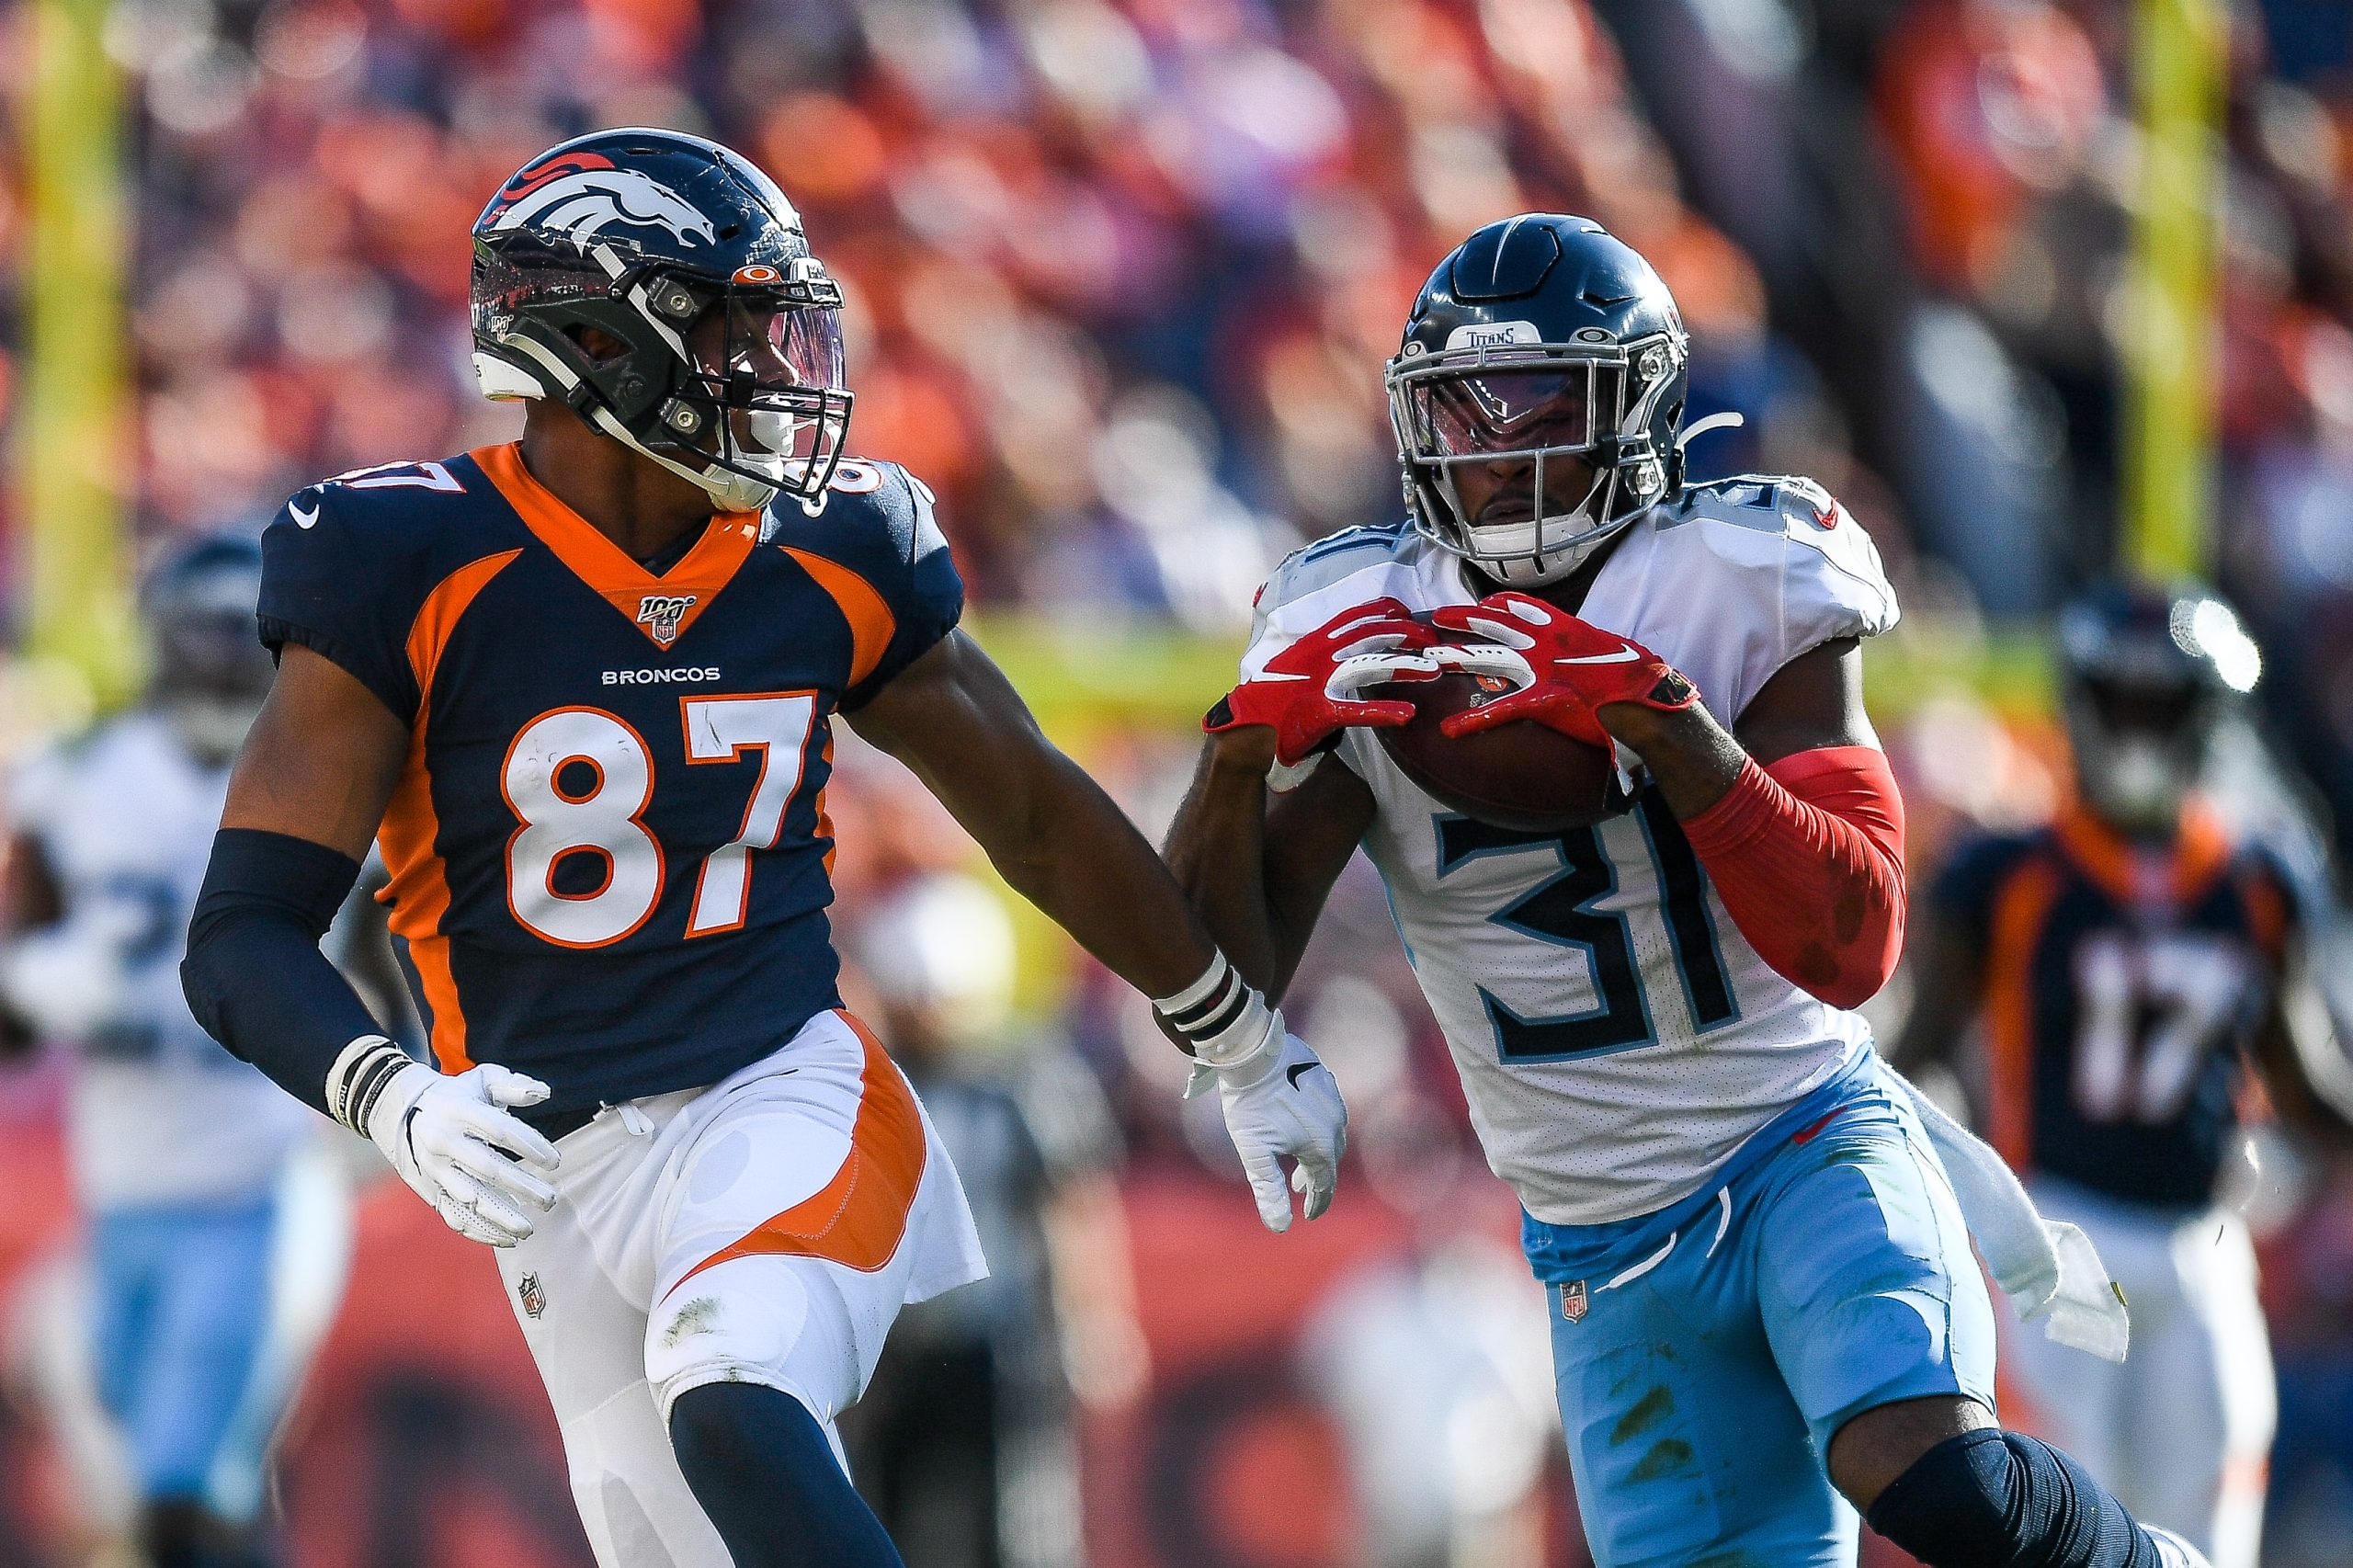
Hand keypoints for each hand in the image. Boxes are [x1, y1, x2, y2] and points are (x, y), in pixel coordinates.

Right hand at [368, 1061, 561, 1246]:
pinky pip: (452, 1214)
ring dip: (499, 1216)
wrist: (400, 1110)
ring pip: (468, 1198)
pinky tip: (505, 1239)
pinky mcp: (427, 1188)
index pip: (501, 1130)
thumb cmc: (456, 1095)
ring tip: (528, 1230)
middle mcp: (443, 1141)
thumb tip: (544, 1093)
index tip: (555, 1162)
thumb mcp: (482, 1079)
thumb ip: (513, 1085)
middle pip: (487, 1168)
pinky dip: (478, 1230)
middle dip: (521, 1186)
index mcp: (459, 1111)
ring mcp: (433, 1168)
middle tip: (550, 1200)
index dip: (530, 1145)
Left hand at [1191, 1030, 1346, 1231]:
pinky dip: (1318, 1125)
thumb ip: (1268, 1190)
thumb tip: (1280, 1227)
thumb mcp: (1254, 1151)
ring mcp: (1333, 1099)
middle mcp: (1335, 1123)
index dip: (1317, 1203)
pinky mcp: (1325, 1079)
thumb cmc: (1251, 1103)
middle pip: (1330, 1159)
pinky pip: (1328, 1110)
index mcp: (1320, 1145)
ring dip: (1318, 1150)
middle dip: (1316, 1177)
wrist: (1252, 1052)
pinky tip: (1301, 1122)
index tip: (1309, 1215)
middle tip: (1299, 1187)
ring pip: (1331, 1133)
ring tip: (1299, 1156)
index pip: (1324, 1184)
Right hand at [1210, 597, 1437, 765]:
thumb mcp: (1297, 664)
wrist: (1245, 728)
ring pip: (1371, 667)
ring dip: (1405, 667)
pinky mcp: (1319, 714)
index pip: (1354, 616)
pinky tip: (1407, 715)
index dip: (1385, 610)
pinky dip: (1384, 711)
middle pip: (1371, 635)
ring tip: (1433, 671)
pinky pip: (1357, 711)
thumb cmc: (1273, 698)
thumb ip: (1324, 653)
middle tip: (1433, 640)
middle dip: (1407, 633)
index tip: (1408, 610)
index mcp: (1314, 643)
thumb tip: (1353, 648)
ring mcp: (1319, 683)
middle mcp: (1319, 656)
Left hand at [1428, 592, 1695, 746]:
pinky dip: (1474, 720)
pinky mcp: (1545, 699)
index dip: (1496, 604)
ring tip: (1427, 661)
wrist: (1650, 698)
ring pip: (1489, 658)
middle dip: (1463, 620)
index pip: (1522, 605)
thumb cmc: (1635, 677)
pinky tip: (1451, 729)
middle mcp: (1548, 642)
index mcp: (1565, 628)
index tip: (1479, 603)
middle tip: (1435, 618)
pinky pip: (1501, 710)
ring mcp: (1544, 669)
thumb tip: (1579, 652)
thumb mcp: (1605, 650)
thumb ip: (1584, 649)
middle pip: (1495, 625)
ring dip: (1456, 657)